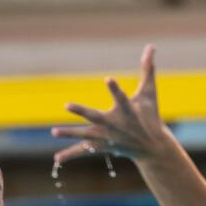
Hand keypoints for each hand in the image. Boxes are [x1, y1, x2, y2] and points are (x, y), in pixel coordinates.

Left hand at [51, 45, 174, 164]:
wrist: (152, 147)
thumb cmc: (150, 116)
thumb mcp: (150, 93)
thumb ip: (148, 70)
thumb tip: (151, 46)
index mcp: (128, 111)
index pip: (122, 98)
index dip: (115, 89)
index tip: (108, 78)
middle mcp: (115, 125)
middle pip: (96, 117)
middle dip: (82, 111)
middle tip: (67, 105)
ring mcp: (107, 137)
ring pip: (85, 135)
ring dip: (69, 133)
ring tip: (53, 132)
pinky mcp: (102, 146)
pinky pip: (84, 151)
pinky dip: (70, 155)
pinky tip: (56, 159)